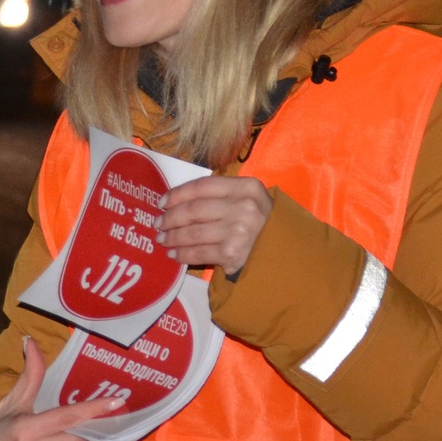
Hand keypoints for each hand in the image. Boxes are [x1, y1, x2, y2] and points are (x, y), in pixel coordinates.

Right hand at [0, 337, 118, 440]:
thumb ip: (28, 376)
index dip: (94, 410)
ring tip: (92, 417)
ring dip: (84, 430)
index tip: (116, 401)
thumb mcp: (8, 403)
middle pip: (79, 435)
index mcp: (25, 430)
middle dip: (99, 422)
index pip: (67, 418)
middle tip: (118, 407)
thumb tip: (31, 342)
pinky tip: (62, 436)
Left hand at [158, 174, 272, 277]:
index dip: (177, 194)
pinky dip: (182, 254)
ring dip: (172, 237)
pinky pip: (199, 252)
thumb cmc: (261, 223)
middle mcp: (243, 206)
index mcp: (246, 187)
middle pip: (194, 209)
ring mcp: (238, 230)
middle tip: (157, 223)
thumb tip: (178, 201)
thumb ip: (220, 195)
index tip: (161, 202)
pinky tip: (173, 254)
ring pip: (193, 232)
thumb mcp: (248, 200)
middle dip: (171, 217)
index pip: (202, 186)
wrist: (284, 253)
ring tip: (161, 239)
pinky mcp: (233, 253)